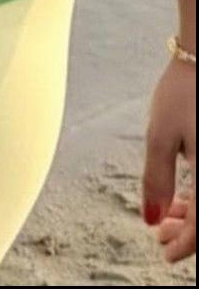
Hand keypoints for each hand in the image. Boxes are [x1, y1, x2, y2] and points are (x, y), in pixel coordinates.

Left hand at [142, 58, 194, 264]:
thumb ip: (156, 180)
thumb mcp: (160, 135)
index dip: (185, 246)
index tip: (164, 252)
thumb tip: (151, 221)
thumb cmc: (182, 92)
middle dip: (188, 234)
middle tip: (160, 237)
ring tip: (165, 218)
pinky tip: (180, 197)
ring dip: (193, 216)